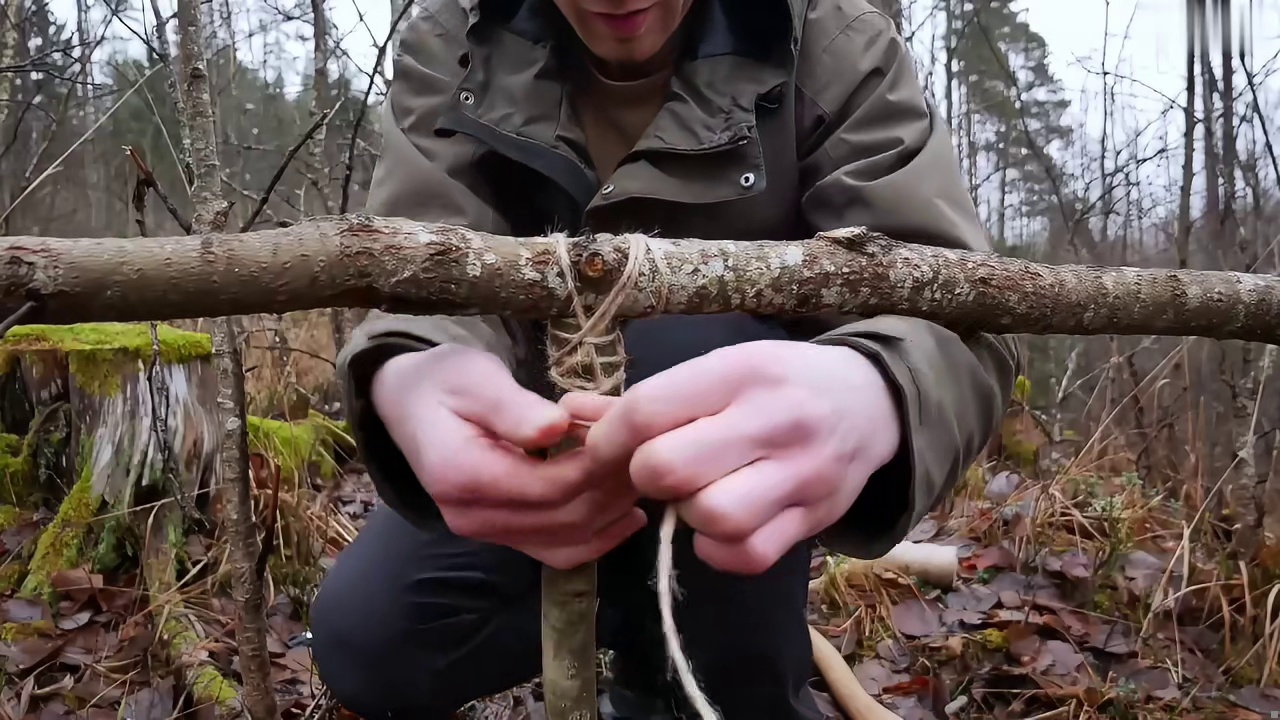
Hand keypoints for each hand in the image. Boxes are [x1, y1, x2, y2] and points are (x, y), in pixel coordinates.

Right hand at [372, 344, 645, 568]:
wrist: (408, 404)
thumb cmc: (444, 381)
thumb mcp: (473, 377)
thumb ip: (512, 407)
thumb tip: (555, 428)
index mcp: (463, 476)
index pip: (550, 487)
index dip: (599, 467)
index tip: (633, 436)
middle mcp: (472, 517)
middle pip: (565, 519)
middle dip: (614, 488)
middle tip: (650, 452)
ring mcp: (486, 532)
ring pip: (567, 543)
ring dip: (612, 513)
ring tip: (645, 476)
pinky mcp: (502, 535)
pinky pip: (556, 550)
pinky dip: (597, 537)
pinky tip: (629, 515)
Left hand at [566, 340, 901, 574]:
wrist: (871, 402)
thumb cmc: (777, 383)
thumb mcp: (719, 370)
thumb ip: (644, 401)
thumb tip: (566, 415)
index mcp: (740, 372)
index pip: (647, 410)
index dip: (607, 440)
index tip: (604, 451)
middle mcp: (775, 420)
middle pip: (668, 468)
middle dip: (647, 477)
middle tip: (658, 472)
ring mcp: (802, 474)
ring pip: (711, 518)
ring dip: (689, 516)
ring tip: (698, 496)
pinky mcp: (816, 519)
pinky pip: (746, 556)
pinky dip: (720, 551)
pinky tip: (720, 527)